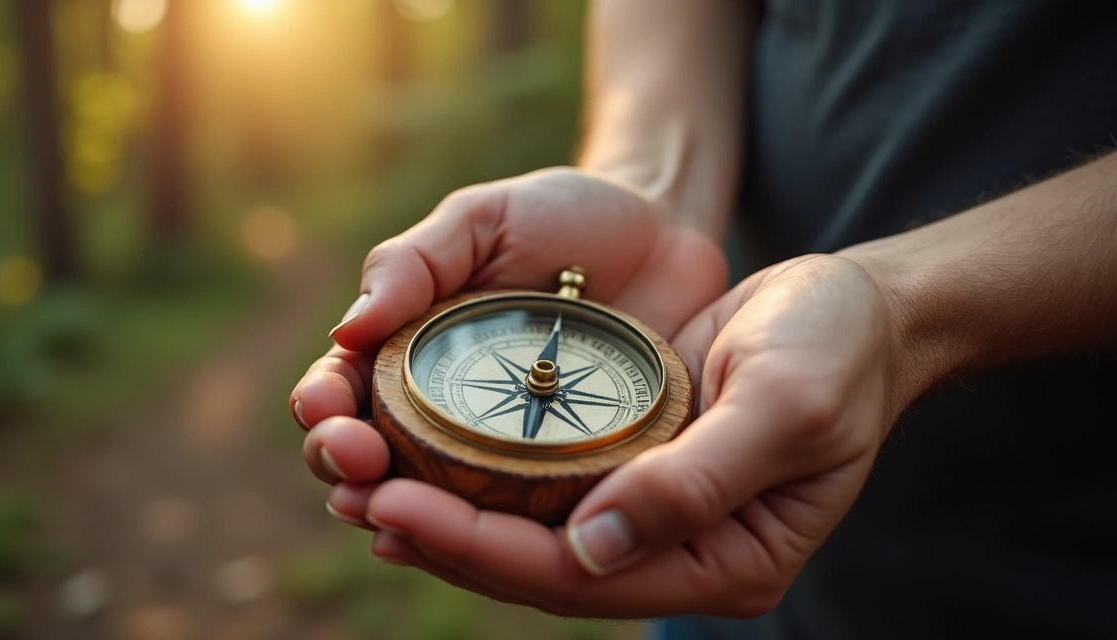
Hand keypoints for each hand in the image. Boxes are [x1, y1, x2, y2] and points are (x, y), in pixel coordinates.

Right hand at [288, 166, 725, 504]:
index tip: (327, 409)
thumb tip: (347, 328)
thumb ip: (414, 261)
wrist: (665, 238)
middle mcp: (440, 416)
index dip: (322, 409)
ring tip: (388, 523)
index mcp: (405, 354)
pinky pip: (520, 524)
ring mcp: (502, 457)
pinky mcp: (566, 481)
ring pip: (433, 508)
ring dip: (401, 520)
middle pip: (370, 463)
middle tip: (358, 466)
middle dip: (347, 469)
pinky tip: (470, 551)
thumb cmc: (562, 221)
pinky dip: (487, 544)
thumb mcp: (482, 220)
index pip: (340, 394)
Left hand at [337, 255, 908, 618]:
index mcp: (726, 561)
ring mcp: (650, 516)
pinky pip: (540, 490)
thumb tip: (591, 549)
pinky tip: (417, 461)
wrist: (851, 308)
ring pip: (529, 538)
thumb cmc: (834, 349)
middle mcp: (678, 553)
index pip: (579, 576)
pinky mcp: (629, 470)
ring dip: (446, 515)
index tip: (394, 509)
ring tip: (359, 488)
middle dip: (443, 540)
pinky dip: (477, 480)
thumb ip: (697, 483)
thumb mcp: (783, 404)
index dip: (480, 549)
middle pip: (538, 571)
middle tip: (353, 498)